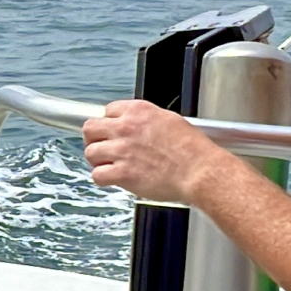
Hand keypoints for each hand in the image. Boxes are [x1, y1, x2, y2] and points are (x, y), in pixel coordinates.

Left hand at [82, 100, 228, 204]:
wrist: (200, 171)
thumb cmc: (192, 150)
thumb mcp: (169, 120)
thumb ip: (146, 121)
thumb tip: (136, 125)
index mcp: (138, 111)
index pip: (107, 110)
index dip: (109, 123)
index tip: (111, 132)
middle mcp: (126, 127)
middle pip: (90, 128)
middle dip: (93, 139)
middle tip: (101, 147)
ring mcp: (122, 150)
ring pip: (90, 152)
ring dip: (97, 161)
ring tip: (108, 166)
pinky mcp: (122, 173)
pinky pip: (97, 175)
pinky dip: (102, 179)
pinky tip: (111, 179)